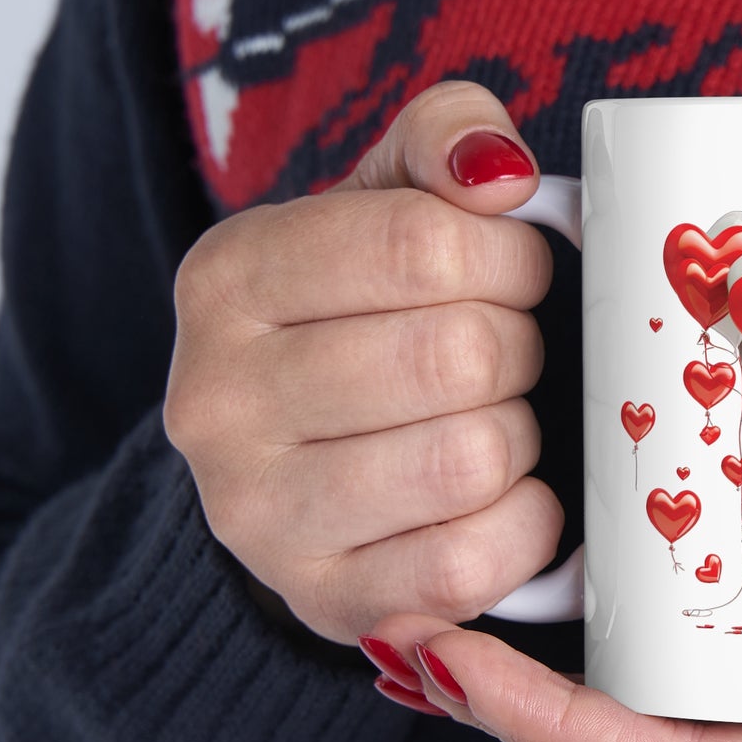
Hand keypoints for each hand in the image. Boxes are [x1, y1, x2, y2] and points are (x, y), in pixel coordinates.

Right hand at [164, 82, 561, 642]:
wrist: (300, 464)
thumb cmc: (364, 319)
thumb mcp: (385, 202)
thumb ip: (443, 141)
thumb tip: (500, 172)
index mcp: (229, 278)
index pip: (423, 244)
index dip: (510, 259)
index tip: (514, 275)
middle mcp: (218, 401)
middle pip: (458, 355)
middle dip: (518, 349)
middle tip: (505, 356)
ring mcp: (260, 516)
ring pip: (470, 459)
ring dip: (518, 437)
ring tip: (492, 423)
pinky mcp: (326, 601)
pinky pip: (471, 563)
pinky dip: (524, 525)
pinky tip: (504, 499)